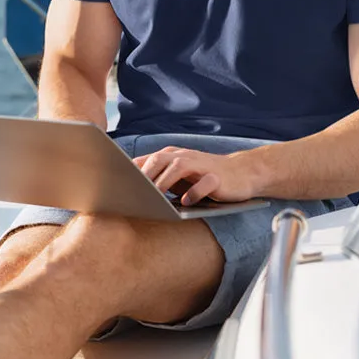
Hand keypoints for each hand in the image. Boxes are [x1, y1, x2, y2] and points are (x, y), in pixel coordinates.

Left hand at [132, 146, 261, 204]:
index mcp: (172, 156)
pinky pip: (204, 183)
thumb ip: (159, 179)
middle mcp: (184, 157)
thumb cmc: (204, 176)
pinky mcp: (217, 177)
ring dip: (165, 181)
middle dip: (145, 175)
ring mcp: (201, 165)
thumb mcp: (179, 176)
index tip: (117, 185)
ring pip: (178, 167)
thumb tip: (132, 193)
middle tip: (132, 191)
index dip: (132, 170)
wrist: (241, 173)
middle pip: (159, 159)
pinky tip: (186, 202)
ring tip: (154, 197)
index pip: (147, 160)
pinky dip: (194, 192)